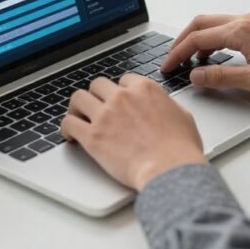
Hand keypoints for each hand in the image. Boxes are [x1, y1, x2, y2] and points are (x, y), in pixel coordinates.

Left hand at [61, 75, 206, 189]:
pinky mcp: (92, 136)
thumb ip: (166, 105)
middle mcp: (122, 97)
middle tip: (96, 107)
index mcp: (144, 89)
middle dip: (97, 95)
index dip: (120, 90)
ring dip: (77, 107)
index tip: (118, 100)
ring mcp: (105, 115)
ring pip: (78, 98)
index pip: (124, 79)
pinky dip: (67, 128)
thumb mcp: (182, 116)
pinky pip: (69, 123)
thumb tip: (163, 106)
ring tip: (78, 116)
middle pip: (98, 85)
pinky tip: (71, 135)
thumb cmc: (180, 148)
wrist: (169, 169)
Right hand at [162, 12, 249, 95]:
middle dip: (182, 41)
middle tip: (172, 60)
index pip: (196, 38)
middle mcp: (245, 20)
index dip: (177, 53)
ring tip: (192, 61)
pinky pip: (228, 27)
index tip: (168, 66)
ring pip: (214, 23)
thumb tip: (196, 75)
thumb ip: (220, 77)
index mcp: (239, 30)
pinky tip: (216, 55)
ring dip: (198, 39)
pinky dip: (214, 38)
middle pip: (201, 23)